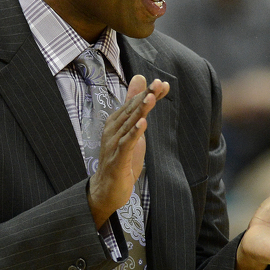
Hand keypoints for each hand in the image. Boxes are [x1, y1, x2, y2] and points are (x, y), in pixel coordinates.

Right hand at [88, 75, 169, 227]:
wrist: (106, 189)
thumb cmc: (120, 158)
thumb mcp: (131, 130)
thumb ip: (135, 106)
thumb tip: (139, 79)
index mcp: (117, 122)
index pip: (134, 104)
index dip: (148, 93)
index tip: (163, 84)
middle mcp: (113, 130)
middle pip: (132, 110)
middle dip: (145, 96)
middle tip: (158, 84)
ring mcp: (114, 144)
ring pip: (129, 124)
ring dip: (140, 111)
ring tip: (151, 98)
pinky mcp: (117, 159)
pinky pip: (126, 144)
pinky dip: (134, 133)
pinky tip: (142, 124)